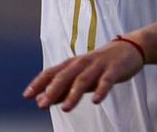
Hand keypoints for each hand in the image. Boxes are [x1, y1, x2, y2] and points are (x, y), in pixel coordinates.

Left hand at [23, 39, 144, 111]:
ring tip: (65, 108)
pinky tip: (96, 101)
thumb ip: (63, 88)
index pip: (52, 72)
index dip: (39, 83)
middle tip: (42, 104)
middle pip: (65, 76)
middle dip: (52, 90)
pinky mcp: (113, 70)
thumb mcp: (81, 76)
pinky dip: (101, 90)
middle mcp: (82, 63)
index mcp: (72, 64)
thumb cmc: (100, 64)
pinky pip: (106, 81)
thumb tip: (43, 100)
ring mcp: (98, 66)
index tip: (27, 95)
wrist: (129, 48)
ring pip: (83, 80)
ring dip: (73, 94)